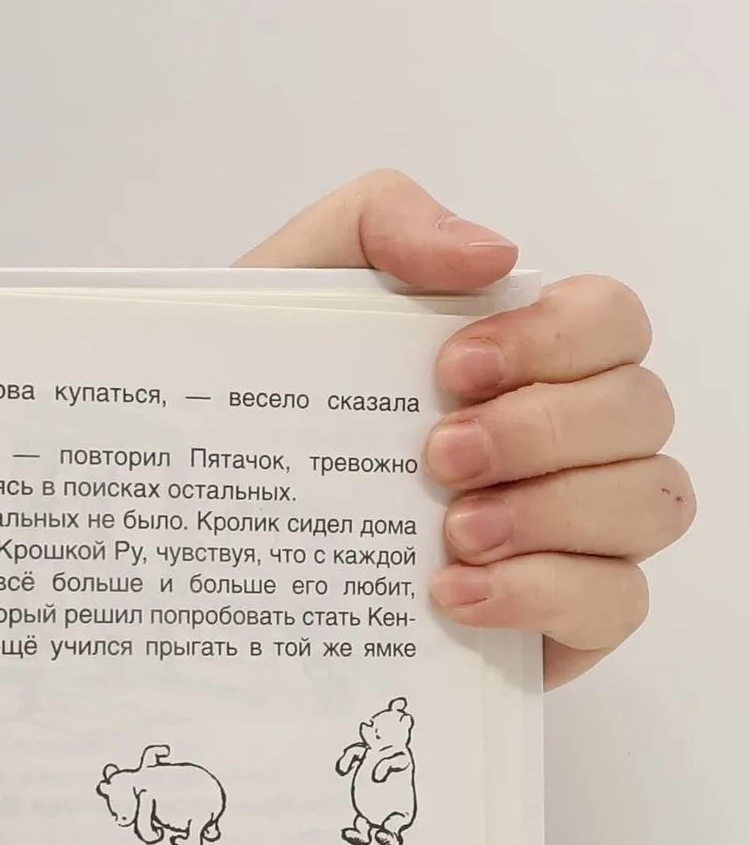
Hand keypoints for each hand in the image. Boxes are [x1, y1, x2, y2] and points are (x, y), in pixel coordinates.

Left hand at [238, 169, 694, 686]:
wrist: (195, 523)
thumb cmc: (255, 407)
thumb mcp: (290, 284)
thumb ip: (382, 221)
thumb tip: (494, 254)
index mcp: (523, 356)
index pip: (612, 323)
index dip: (557, 340)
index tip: (453, 368)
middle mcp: (564, 439)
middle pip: (639, 412)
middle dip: (544, 430)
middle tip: (439, 457)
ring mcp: (569, 533)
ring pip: (650, 503)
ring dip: (555, 512)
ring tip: (452, 533)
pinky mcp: (551, 622)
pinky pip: (615, 604)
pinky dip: (547, 594)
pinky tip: (457, 595)